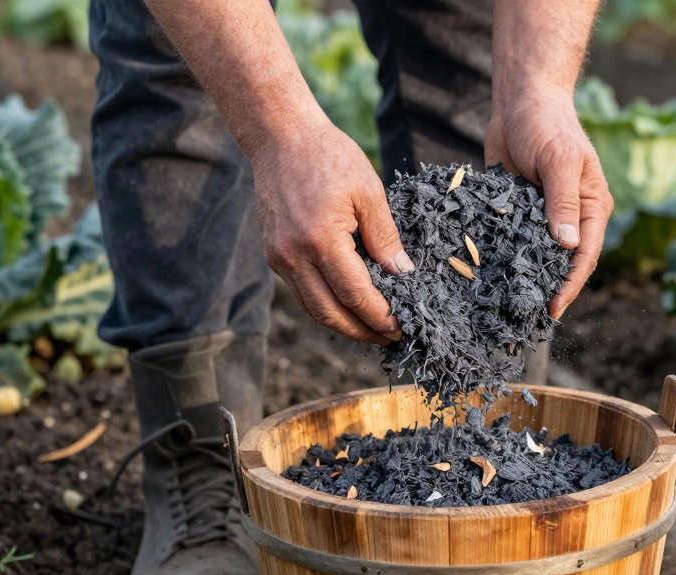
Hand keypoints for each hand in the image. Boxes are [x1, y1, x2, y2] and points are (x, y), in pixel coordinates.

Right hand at [253, 121, 412, 344]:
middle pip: (330, 314)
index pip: (355, 295)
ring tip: (370, 327)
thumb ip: (385, 238)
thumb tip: (402, 275)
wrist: (280, 136)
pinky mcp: (273, 254)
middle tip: (389, 337)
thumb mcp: (368, 192)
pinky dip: (325, 304)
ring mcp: (279, 258)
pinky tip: (346, 304)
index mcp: (321, 240)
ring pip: (313, 308)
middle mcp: (294, 256)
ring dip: (342, 324)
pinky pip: (301, 291)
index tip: (401, 327)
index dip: (379, 317)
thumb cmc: (328, 156)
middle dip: (362, 331)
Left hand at [485, 87, 612, 318]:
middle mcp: (571, 216)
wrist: (521, 101)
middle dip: (548, 290)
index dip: (570, 284)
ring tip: (506, 309)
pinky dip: (503, 257)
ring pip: (536, 255)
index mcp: (592, 207)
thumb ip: (562, 201)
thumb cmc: (547, 125)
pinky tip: (487, 278)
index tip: (552, 309)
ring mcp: (543, 215)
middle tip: (526, 319)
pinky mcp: (519, 210)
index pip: (584, 255)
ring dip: (525, 279)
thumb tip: (567, 243)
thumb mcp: (557, 161)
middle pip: (563, 262)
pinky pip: (513, 239)